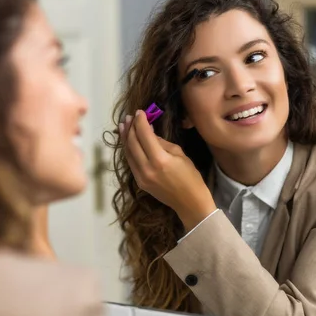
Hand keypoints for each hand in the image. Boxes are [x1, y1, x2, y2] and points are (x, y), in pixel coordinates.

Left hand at [119, 110, 216, 230]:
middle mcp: (147, 168)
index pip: (144, 135)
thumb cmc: (190, 177)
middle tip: (129, 117)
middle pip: (133, 143)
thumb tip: (150, 132)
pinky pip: (130, 162)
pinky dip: (128, 150)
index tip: (139, 112)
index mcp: (160, 160)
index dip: (140, 122)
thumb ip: (162, 143)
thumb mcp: (180, 154)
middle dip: (130, 128)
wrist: (189, 203)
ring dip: (125, 138)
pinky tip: (128, 142)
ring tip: (124, 126)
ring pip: (128, 153)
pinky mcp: (139, 182)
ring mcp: (141, 177)